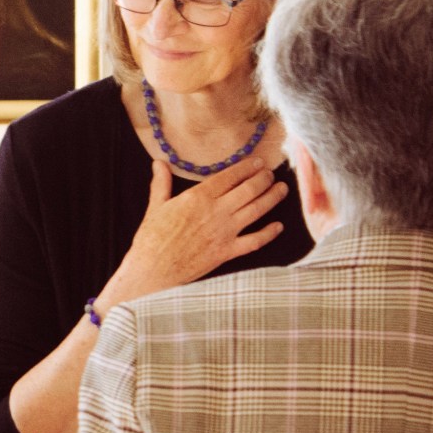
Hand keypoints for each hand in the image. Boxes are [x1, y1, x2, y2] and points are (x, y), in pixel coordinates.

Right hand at [109, 156, 287, 298]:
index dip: (247, 167)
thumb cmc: (151, 238)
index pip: (229, 176)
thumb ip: (161, 183)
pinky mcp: (226, 252)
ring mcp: (224, 232)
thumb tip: (159, 162)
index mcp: (198, 197)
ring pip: (256, 210)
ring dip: (272, 197)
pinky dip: (269, 233)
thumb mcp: (155, 206)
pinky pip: (254, 241)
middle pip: (248, 189)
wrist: (152, 269)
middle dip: (263, 179)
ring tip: (281, 189)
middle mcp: (216, 212)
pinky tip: (278, 226)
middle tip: (270, 173)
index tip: (258, 162)